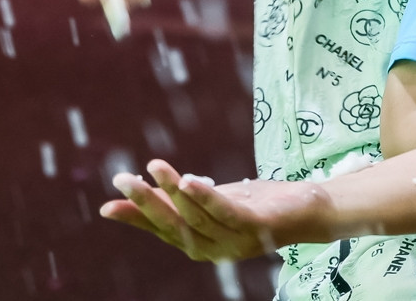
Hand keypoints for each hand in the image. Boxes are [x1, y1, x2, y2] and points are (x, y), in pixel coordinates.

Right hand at [101, 160, 325, 261]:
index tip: (108, 205)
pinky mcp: (254, 227)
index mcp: (199, 243)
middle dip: (145, 202)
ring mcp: (234, 241)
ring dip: (172, 190)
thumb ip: (180, 200)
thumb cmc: (257, 205)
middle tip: (122, 179)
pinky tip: (188, 180)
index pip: (161, 230)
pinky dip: (205, 197)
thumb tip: (140, 191)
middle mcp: (213, 249)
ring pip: (195, 216)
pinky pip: (224, 212)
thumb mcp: (213, 201)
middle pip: (172, 225)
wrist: (308, 209)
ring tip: (154, 167)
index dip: (135, 217)